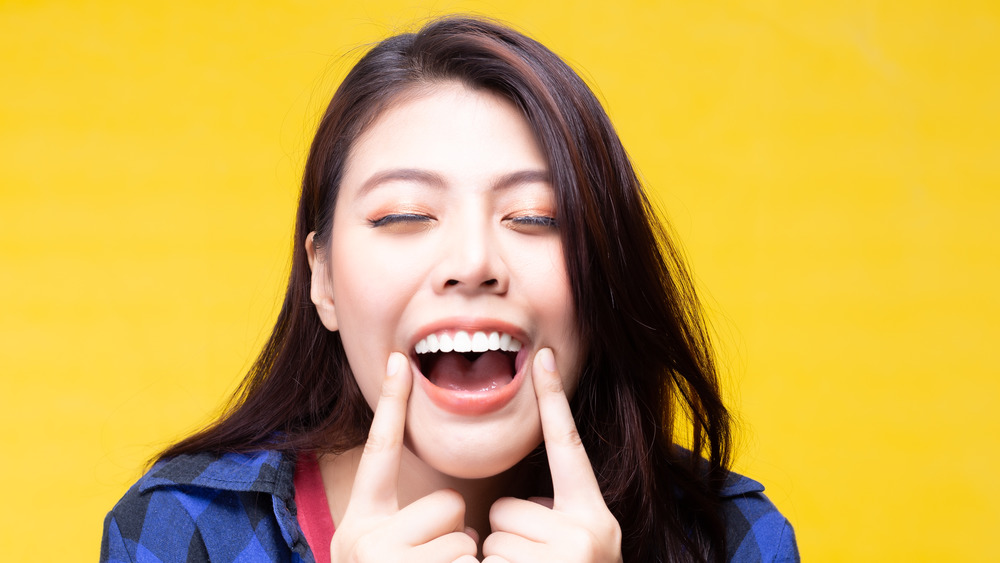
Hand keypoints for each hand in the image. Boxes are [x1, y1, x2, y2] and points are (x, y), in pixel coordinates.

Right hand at [330, 352, 478, 562]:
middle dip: (453, 530)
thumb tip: (455, 514)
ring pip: (466, 537)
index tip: (398, 359)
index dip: (392, 405)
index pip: (380, 452)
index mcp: (358, 522)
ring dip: (461, 561)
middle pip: (449, 501)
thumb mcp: (379, 551)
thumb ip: (402, 523)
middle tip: (430, 561)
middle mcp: (364, 540)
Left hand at [482, 348, 622, 562]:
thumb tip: (513, 502)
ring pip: (493, 539)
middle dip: (511, 537)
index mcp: (596, 516)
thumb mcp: (581, 545)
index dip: (555, 402)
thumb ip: (558, 514)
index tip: (543, 356)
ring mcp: (565, 559)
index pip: (570, 449)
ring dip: (501, 562)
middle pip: (509, 509)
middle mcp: (588, 534)